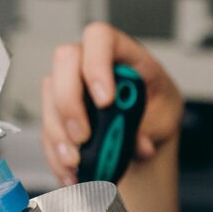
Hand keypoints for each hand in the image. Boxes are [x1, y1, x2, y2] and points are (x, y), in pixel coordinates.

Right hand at [40, 22, 183, 184]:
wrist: (148, 133)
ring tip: (77, 162)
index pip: (101, 38)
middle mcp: (91, 63)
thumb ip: (152, 127)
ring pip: (50, 97)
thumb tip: (141, 145)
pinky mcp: (58, 111)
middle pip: (65, 62)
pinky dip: (56, 154)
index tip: (105, 100)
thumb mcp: (166, 117)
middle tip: (83, 137)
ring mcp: (71, 84)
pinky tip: (70, 173)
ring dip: (60, 134)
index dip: (97, 65)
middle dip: (70, 103)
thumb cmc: (158, 111)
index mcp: (123, 54)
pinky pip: (46, 127)